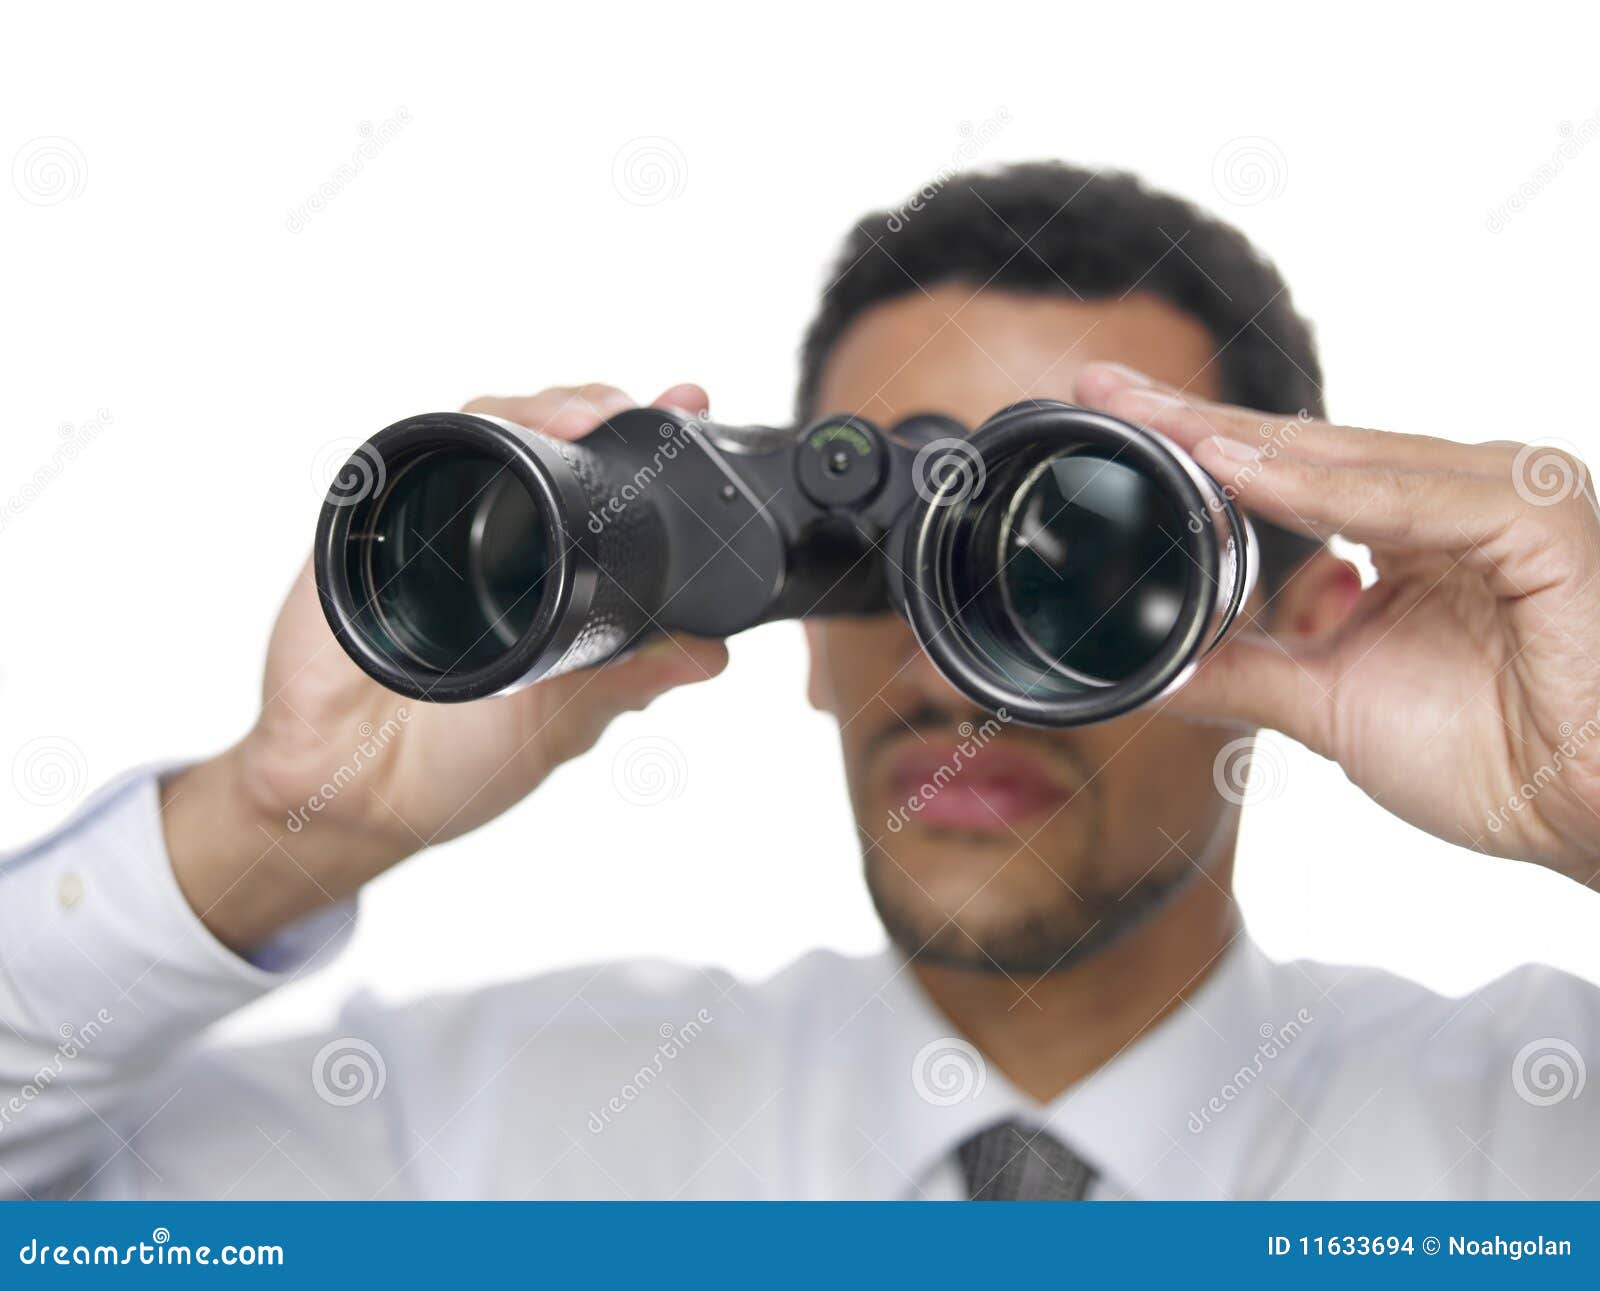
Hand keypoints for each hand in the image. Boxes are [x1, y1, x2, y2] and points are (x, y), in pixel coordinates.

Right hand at [163, 383, 728, 950]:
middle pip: (550, 438)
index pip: (604, 489)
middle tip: (649, 405)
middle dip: (599, 405)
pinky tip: (506, 429)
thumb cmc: (459, 762)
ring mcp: (432, 522)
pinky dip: (463, 430)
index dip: (643, 442)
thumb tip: (714, 655)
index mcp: (551, 573)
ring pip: (492, 429)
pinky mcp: (370, 524)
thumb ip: (628, 682)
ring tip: (589, 415)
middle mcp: (496, 537)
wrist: (353, 800)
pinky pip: (414, 454)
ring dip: (542, 407)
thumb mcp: (563, 722)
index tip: (694, 407)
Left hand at [1076, 361, 1599, 881]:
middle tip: (1107, 387)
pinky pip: (1409, 498)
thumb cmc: (1495, 760)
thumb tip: (1163, 671)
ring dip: (1241, 440)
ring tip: (1152, 421)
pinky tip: (1235, 470)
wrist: (1592, 818)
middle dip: (1199, 421)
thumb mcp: (1329, 707)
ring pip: (1347, 459)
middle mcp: (1460, 494)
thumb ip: (1250, 673)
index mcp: (1421, 524)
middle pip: (1305, 450)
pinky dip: (1319, 488)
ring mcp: (1504, 494)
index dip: (1201, 445)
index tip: (1118, 417)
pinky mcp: (1537, 517)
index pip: (1291, 472)